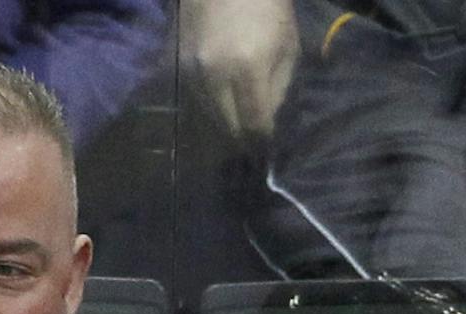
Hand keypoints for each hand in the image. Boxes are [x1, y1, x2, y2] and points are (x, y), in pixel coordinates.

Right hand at [180, 0, 297, 147]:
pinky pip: (196, 98)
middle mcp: (215, 76)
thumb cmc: (266, 6)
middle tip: (251, 141)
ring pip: (208, 116)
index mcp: (248, 69)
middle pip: (228, 127)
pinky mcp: (178, 64)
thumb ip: (279, 88)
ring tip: (237, 124)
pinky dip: (210, 105)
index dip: (261, 140)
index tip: (266, 147)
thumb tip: (266, 118)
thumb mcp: (287, 45)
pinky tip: (221, 101)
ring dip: (224, 123)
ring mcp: (192, 70)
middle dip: (242, 137)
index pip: (253, 124)